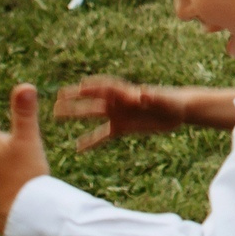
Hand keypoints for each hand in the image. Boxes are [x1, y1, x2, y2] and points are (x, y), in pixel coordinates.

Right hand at [51, 76, 186, 152]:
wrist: (178, 110)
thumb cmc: (172, 102)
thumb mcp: (164, 100)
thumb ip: (152, 97)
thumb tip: (142, 94)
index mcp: (128, 93)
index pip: (107, 87)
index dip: (94, 86)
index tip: (78, 87)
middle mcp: (118, 102)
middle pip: (93, 99)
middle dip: (75, 99)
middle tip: (56, 101)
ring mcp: (118, 114)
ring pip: (92, 114)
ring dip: (75, 114)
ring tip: (56, 115)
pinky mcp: (122, 127)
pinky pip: (102, 135)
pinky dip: (90, 141)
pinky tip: (77, 148)